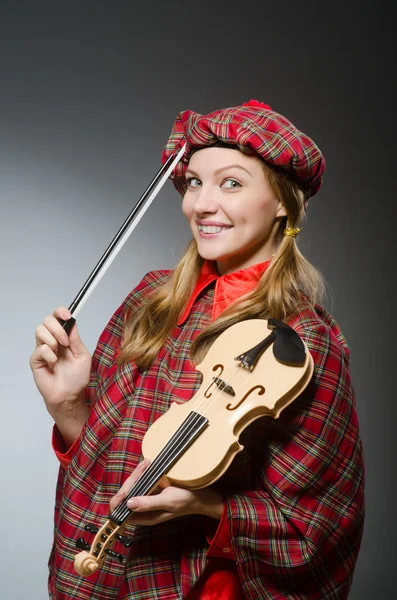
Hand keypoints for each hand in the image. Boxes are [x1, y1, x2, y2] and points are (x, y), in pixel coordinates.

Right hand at [29, 306, 90, 444]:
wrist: (70, 396)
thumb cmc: (77, 378)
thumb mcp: (82, 355)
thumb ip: (76, 339)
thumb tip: (72, 322)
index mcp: (64, 338)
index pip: (58, 318)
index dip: (61, 312)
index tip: (68, 315)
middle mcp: (52, 341)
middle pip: (47, 320)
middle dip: (58, 328)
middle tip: (66, 342)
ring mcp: (42, 350)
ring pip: (40, 330)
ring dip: (53, 340)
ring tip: (59, 353)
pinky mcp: (36, 360)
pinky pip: (39, 349)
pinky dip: (49, 355)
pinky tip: (53, 363)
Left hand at [110, 459, 223, 525]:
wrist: (200, 496)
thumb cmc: (185, 500)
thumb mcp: (168, 501)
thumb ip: (149, 503)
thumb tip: (129, 504)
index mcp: (144, 517)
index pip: (120, 511)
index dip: (119, 500)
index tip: (128, 486)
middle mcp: (142, 509)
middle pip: (125, 495)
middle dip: (132, 480)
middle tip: (144, 467)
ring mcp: (145, 498)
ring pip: (132, 485)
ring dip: (137, 473)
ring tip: (147, 463)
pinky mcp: (150, 490)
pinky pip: (141, 480)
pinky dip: (143, 471)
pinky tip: (149, 464)